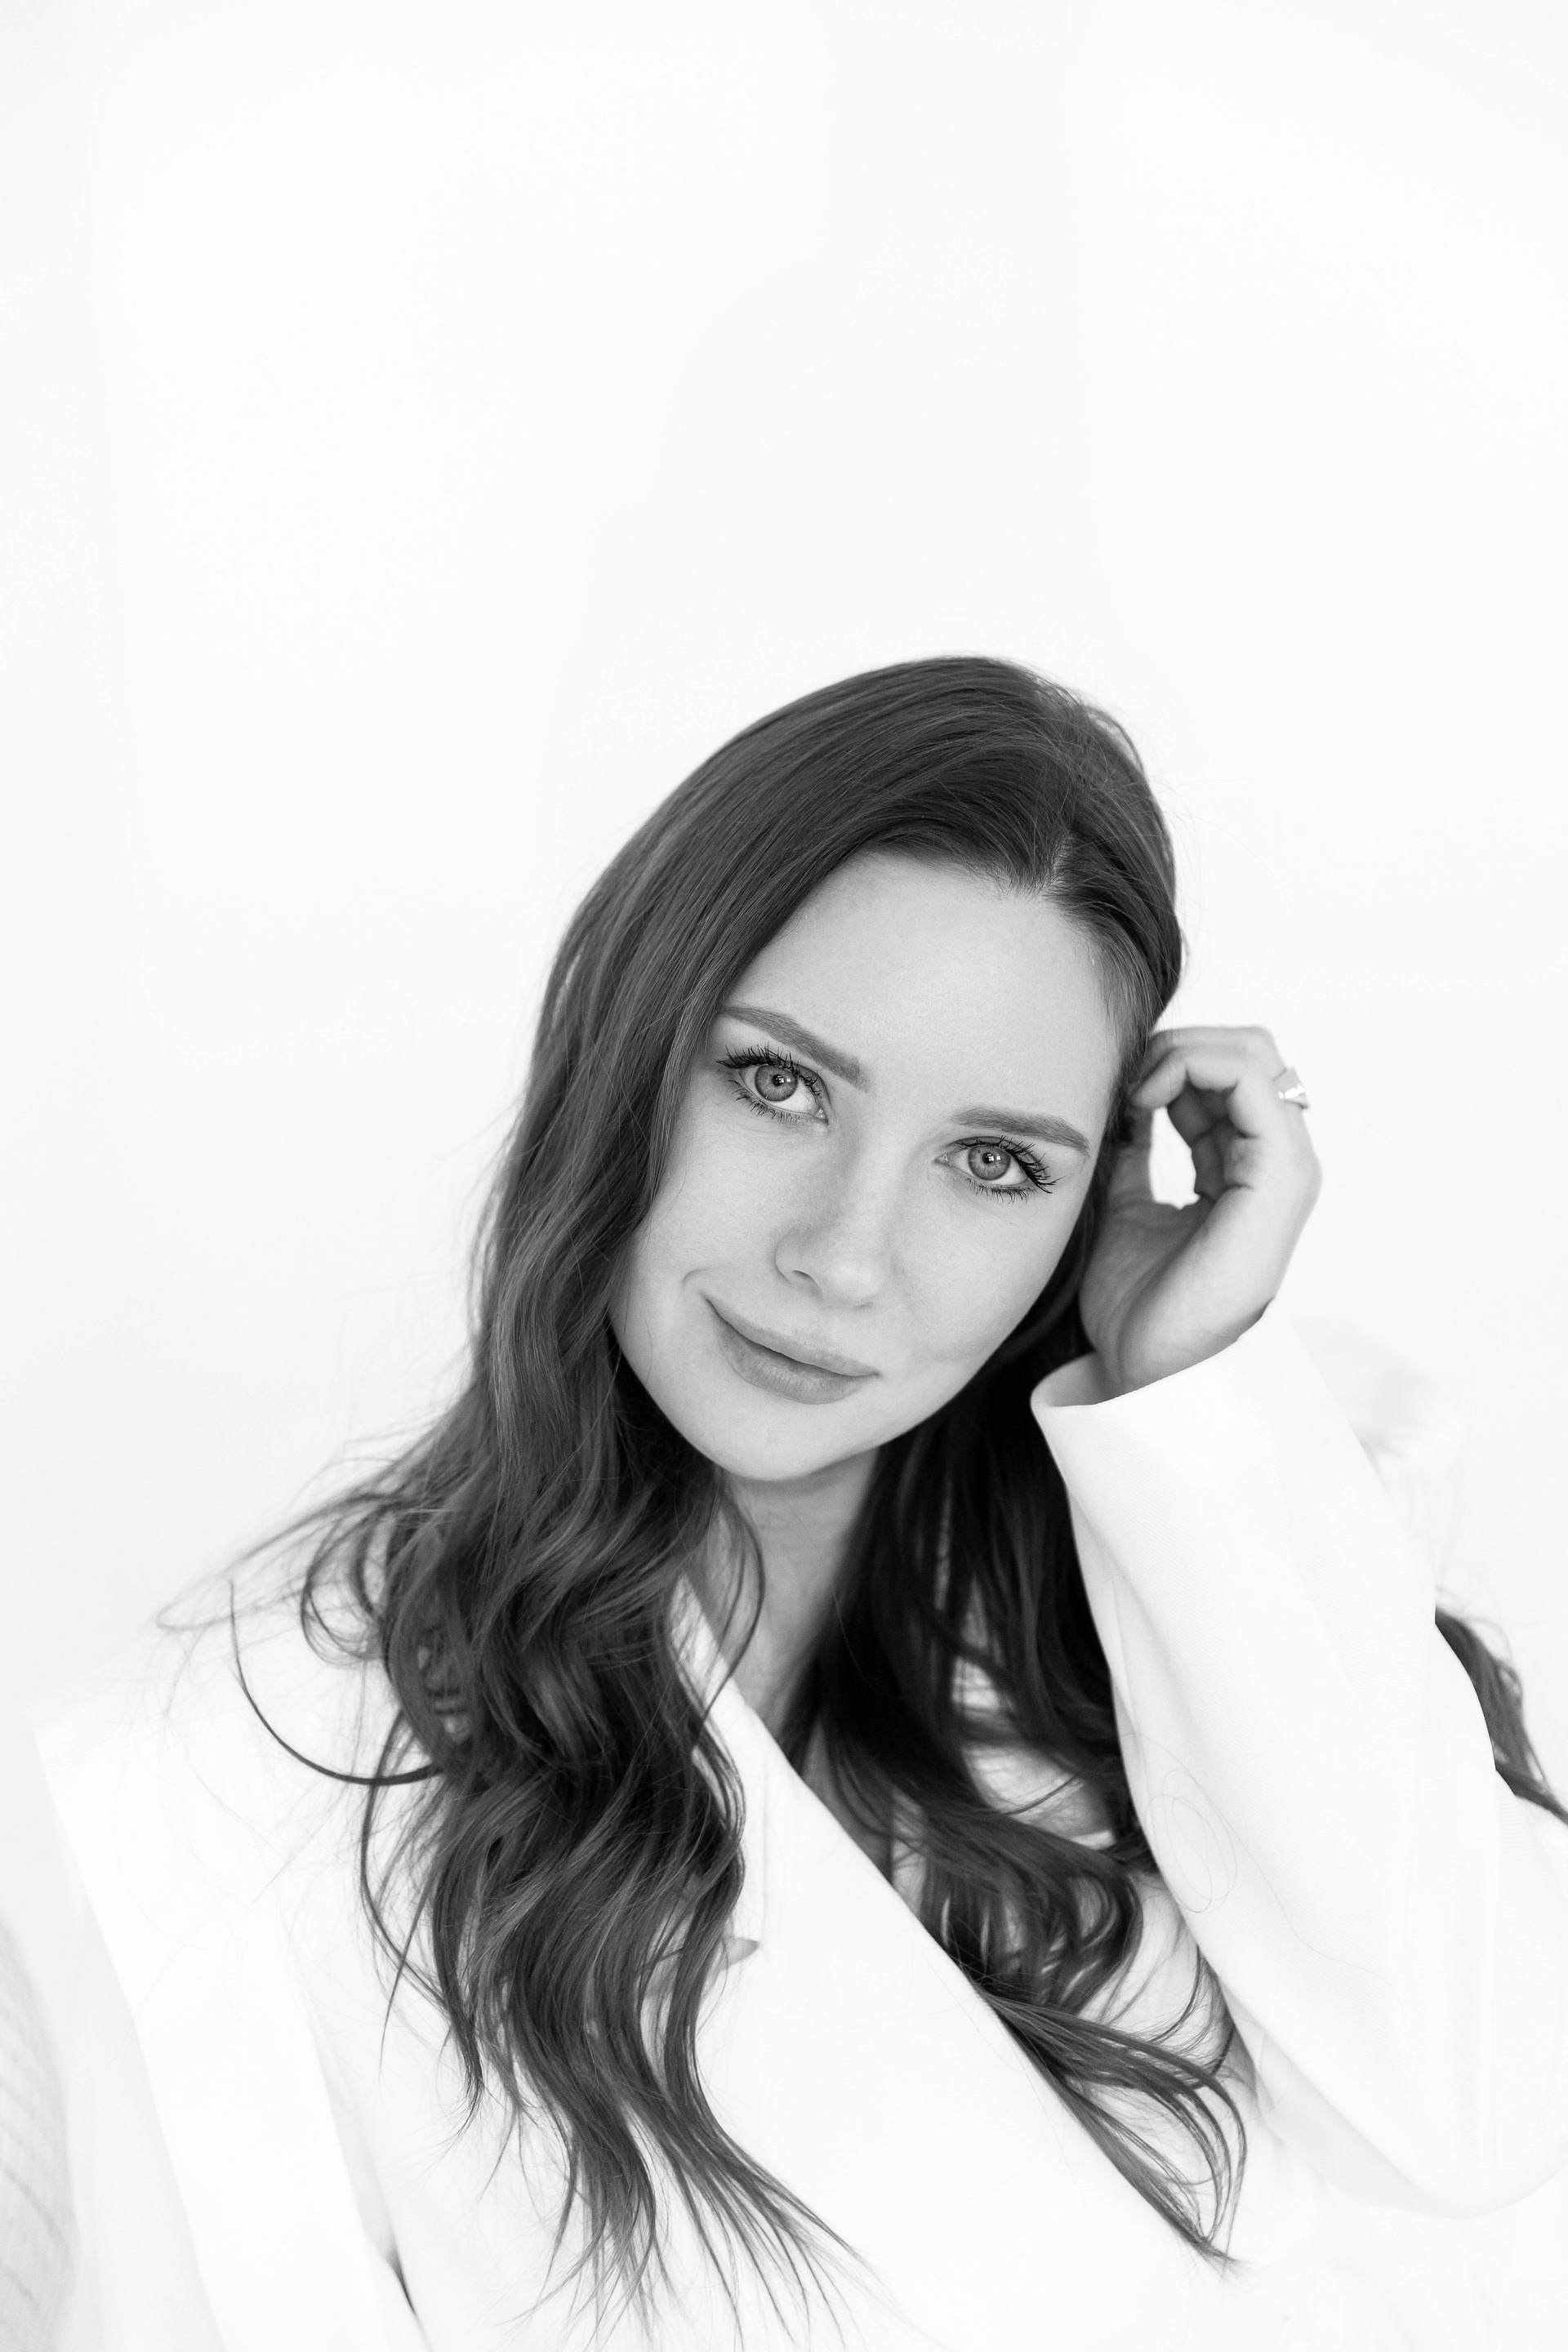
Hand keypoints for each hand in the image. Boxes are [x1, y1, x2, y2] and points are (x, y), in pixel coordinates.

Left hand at [1079, 1025, 1321, 1394]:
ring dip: (1181, 1051)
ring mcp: (1285, 1169)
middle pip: (1248, 1051)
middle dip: (1180, 1046)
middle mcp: (1275, 1163)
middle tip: (1124, 1084)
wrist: (1145, 1368)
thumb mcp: (1124, 1203)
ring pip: (1253, 1053)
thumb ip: (1134, 1147)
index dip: (1168, 1061)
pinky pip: (1253, 1079)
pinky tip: (1144, 1099)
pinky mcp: (1281, 1177)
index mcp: (1245, 1170)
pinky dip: (1193, 1065)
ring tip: (1132, 1092)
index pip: (1227, 1075)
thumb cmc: (1137, 1305)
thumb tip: (1122, 1094)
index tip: (1115, 1092)